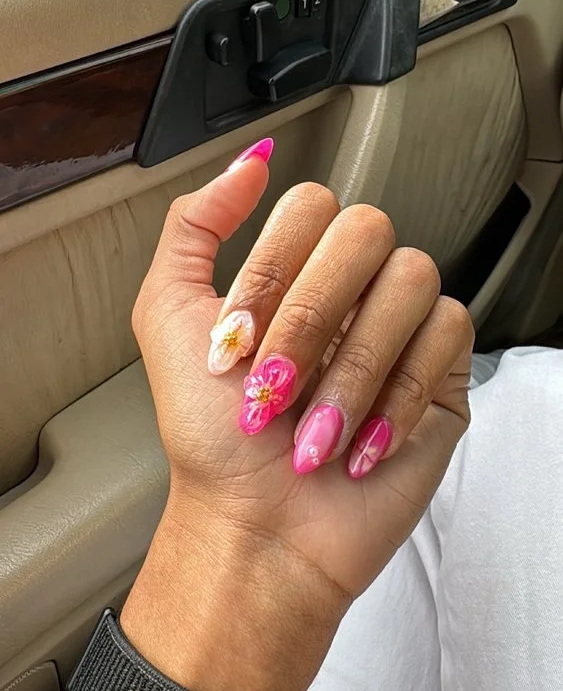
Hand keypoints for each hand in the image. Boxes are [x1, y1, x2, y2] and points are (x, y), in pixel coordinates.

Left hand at [123, 139, 473, 690]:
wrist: (258, 531)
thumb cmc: (212, 439)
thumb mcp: (168, 320)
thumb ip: (194, 227)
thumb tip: (252, 159)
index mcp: (293, 270)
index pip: (308, 206)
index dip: (271, 271)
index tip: (235, 343)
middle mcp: (350, 288)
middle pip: (365, 230)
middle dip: (309, 318)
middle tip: (274, 386)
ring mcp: (399, 326)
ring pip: (411, 278)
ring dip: (350, 369)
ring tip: (314, 432)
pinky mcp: (443, 372)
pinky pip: (450, 332)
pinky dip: (397, 394)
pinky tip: (361, 442)